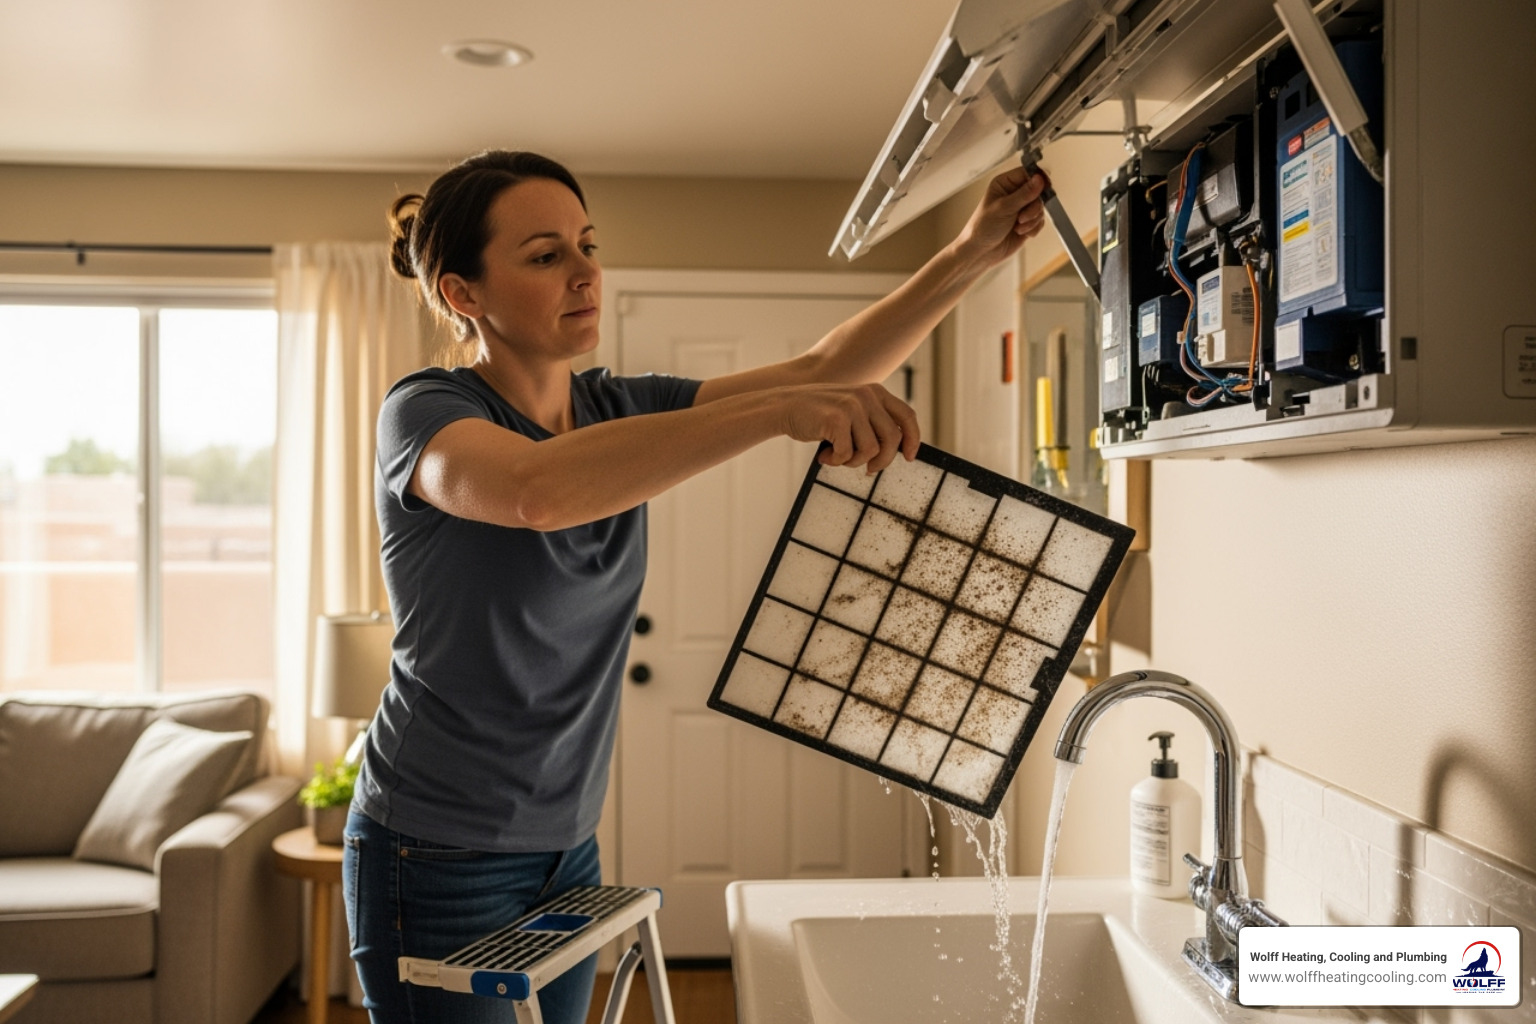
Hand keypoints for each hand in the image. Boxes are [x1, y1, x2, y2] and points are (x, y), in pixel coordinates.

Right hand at [778, 383, 919, 472]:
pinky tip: (824, 456)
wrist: (784, 407)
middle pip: (892, 439)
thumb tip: (897, 449)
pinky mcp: (837, 419)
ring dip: (854, 462)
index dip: (913, 439)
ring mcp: (852, 406)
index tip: (910, 457)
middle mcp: (867, 395)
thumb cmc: (820, 415)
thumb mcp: (852, 410)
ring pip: (870, 450)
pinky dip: (836, 461)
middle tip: (868, 470)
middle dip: (882, 461)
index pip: (906, 416)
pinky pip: (847, 454)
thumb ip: (872, 422)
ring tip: (838, 457)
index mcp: (875, 392)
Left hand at [952, 166, 1049, 268]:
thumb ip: (1024, 194)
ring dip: (1032, 219)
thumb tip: (1040, 179)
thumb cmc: (983, 228)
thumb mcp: (1003, 208)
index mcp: (1005, 184)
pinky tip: (1020, 232)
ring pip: (1041, 207)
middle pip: (1039, 191)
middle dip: (1034, 206)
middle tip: (1022, 217)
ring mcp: (1021, 208)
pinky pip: (1040, 221)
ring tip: (1018, 227)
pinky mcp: (1027, 222)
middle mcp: (1014, 194)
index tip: (1045, 187)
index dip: (1039, 179)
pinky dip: (1033, 228)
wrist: (981, 252)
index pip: (1028, 173)